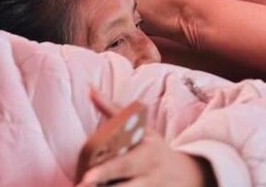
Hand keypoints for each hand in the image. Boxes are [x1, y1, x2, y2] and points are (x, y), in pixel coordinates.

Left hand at [78, 91, 213, 186]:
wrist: (184, 175)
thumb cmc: (153, 147)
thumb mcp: (141, 127)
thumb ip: (113, 110)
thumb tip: (90, 89)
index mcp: (146, 155)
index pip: (123, 165)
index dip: (104, 172)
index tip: (86, 176)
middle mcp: (147, 178)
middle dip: (100, 186)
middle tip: (81, 185)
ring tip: (83, 186)